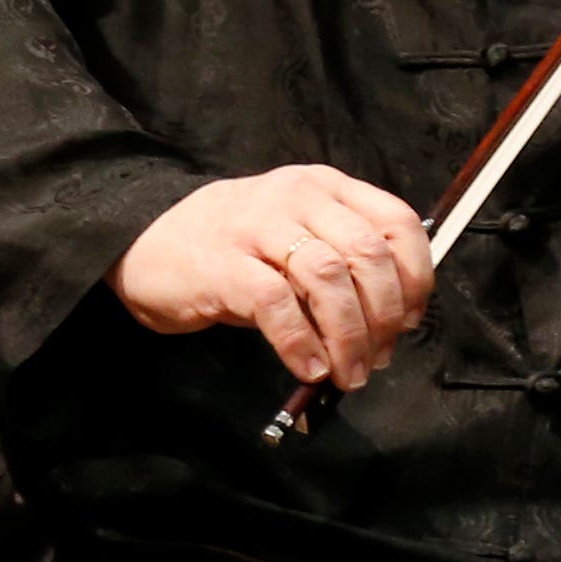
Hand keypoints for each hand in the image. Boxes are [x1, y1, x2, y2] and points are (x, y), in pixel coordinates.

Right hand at [114, 167, 434, 389]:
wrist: (145, 244)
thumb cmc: (233, 250)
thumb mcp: (296, 242)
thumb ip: (342, 268)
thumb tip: (390, 326)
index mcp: (326, 187)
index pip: (396, 222)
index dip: (415, 275)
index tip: (412, 318)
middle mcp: (296, 196)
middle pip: (366, 253)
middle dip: (385, 314)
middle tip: (381, 355)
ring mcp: (256, 225)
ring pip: (327, 277)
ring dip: (349, 336)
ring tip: (351, 373)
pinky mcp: (222, 262)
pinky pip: (277, 304)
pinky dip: (302, 343)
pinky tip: (311, 367)